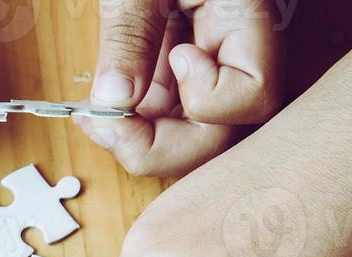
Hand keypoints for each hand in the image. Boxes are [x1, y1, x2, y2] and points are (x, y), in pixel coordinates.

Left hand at [78, 0, 283, 176]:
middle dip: (165, 145)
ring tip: (96, 116)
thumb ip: (131, 31)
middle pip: (224, 131)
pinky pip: (164, 112)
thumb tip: (116, 99)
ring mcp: (206, 58)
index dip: (210, 101)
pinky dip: (130, 121)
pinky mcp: (178, 62)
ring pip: (190, 130)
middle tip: (109, 125)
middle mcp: (232, 47)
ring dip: (140, 137)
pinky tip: (100, 108)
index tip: (175, 57)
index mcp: (244, 15)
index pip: (255, 95)